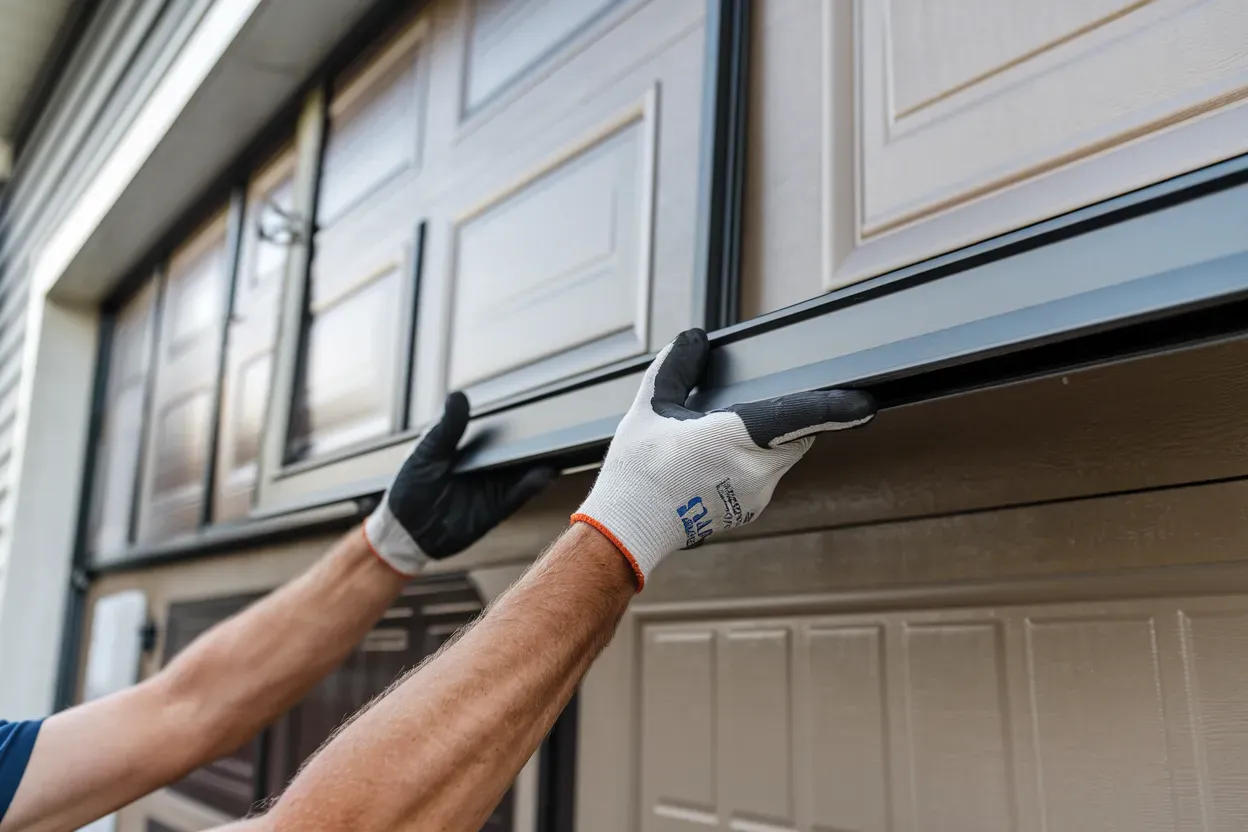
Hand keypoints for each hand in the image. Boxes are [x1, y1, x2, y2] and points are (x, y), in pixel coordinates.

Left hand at [364, 392, 556, 575]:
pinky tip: (543, 474)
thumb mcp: (428, 452)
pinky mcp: (496, 510)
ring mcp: (493, 488)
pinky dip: (532, 486)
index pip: (497, 432)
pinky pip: (518, 496)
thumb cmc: (410, 486)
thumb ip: (448, 428)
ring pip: (523, 473)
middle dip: (533, 441)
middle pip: (516, 451)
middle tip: (550, 427)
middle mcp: (486, 467)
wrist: (405, 529)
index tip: (532, 406)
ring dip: (539, 462)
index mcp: (470, 449)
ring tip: (554, 449)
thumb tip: (458, 396)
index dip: (514, 421)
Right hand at [572, 328, 875, 588]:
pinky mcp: (751, 510)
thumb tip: (694, 339)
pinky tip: (713, 465)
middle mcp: (755, 469)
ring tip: (715, 442)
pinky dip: (753, 464)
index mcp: (734, 438)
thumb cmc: (637, 471)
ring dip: (766, 442)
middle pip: (795, 433)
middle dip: (786, 418)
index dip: (834, 407)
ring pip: (783, 455)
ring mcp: (756, 494)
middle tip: (748, 411)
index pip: (797, 416)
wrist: (628, 528)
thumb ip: (677, 367)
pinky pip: (767, 476)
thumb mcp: (650, 408)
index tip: (863, 402)